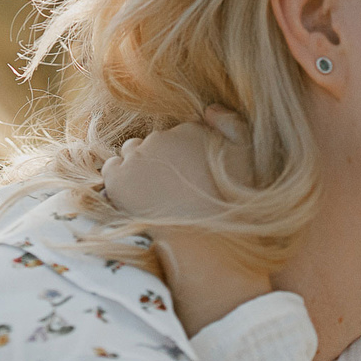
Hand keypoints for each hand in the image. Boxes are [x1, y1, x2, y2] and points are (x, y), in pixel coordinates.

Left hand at [102, 111, 270, 335]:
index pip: (178, 134)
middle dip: (159, 161)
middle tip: (170, 192)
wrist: (206, 251)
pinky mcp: (118, 178)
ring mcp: (138, 157)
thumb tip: (209, 109)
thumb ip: (234, 127)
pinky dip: (119, 182)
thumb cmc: (232, 212)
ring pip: (130, 154)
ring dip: (138, 170)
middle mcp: (164, 137)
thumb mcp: (250, 162)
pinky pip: (111, 170)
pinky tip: (135, 201)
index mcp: (194, 130)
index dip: (183, 157)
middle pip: (153, 143)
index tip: (189, 179)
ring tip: (153, 198)